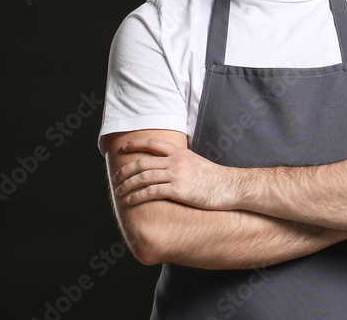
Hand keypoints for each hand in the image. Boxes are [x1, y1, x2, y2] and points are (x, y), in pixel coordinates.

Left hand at [113, 138, 235, 209]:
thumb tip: (171, 164)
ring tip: (119, 192)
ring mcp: (176, 175)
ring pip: (143, 177)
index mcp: (180, 152)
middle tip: (116, 178)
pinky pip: (150, 192)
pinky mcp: (178, 190)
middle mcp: (176, 161)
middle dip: (125, 170)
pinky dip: (136, 197)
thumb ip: (182, 161)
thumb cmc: (215, 178)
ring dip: (127, 185)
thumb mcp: (197, 162)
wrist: (230, 186)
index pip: (152, 144)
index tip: (123, 148)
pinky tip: (129, 202)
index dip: (135, 144)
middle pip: (142, 162)